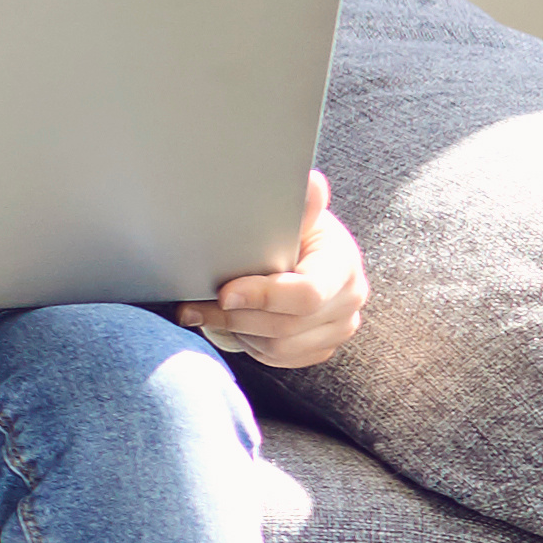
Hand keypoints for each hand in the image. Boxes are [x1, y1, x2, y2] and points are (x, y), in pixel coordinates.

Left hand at [181, 171, 369, 370]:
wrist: (301, 253)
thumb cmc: (291, 230)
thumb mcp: (295, 217)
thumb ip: (301, 207)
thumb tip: (312, 183)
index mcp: (343, 265)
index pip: (307, 293)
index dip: (263, 296)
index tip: (224, 293)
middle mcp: (350, 300)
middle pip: (287, 326)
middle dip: (234, 317)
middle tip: (192, 305)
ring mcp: (339, 328)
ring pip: (279, 348)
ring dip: (237, 331)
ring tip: (210, 310)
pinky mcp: (322, 347)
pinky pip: (279, 359)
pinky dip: (251, 345)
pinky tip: (236, 322)